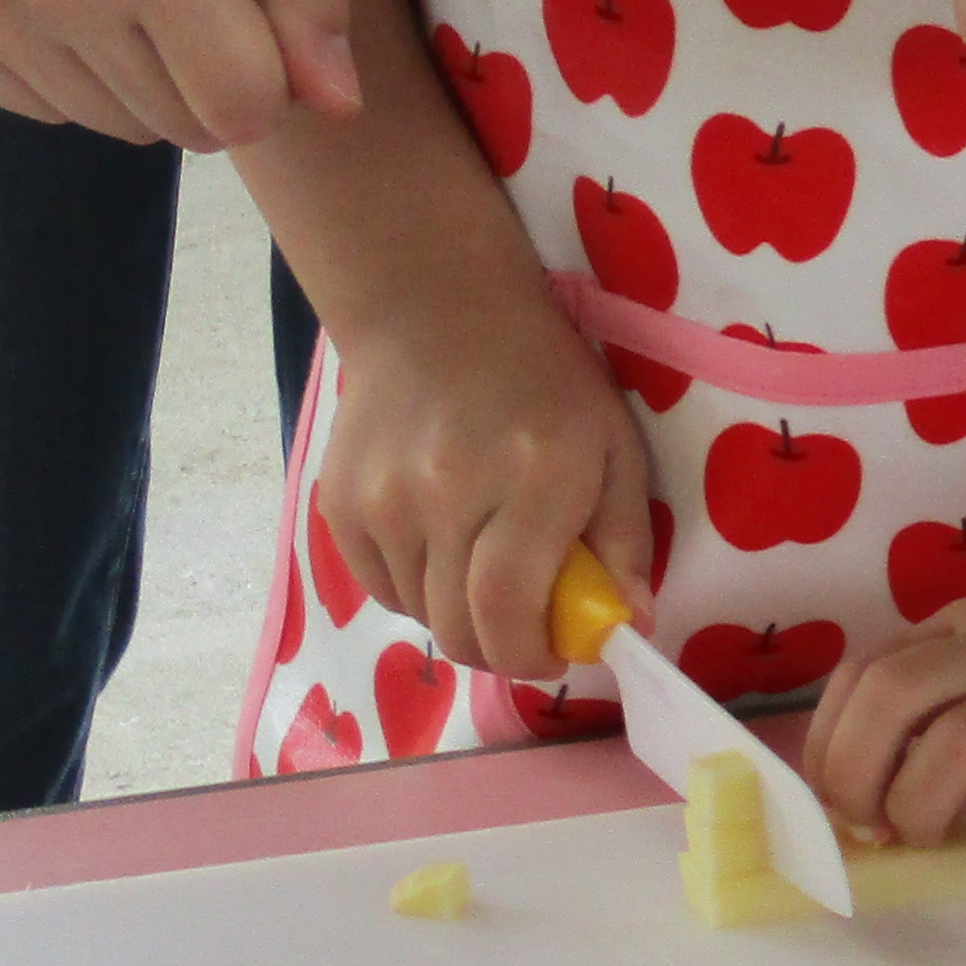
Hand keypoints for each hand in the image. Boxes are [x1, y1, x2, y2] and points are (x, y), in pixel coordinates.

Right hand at [313, 278, 654, 676]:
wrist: (436, 309)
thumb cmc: (545, 380)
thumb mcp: (614, 445)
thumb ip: (625, 540)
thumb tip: (626, 628)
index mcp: (533, 478)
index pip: (511, 613)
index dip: (532, 656)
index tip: (554, 653)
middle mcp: (448, 495)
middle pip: (459, 629)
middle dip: (499, 648)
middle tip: (524, 626)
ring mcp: (383, 501)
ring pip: (418, 613)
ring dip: (456, 613)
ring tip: (481, 563)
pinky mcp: (339, 504)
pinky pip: (379, 587)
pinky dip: (414, 588)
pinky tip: (439, 542)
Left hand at [801, 581, 965, 855]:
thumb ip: (954, 724)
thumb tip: (873, 806)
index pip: (867, 674)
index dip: (832, 747)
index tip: (837, 807)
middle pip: (896, 694)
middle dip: (858, 775)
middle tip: (874, 832)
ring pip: (961, 735)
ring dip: (923, 804)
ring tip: (934, 841)